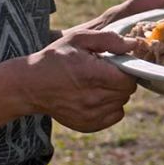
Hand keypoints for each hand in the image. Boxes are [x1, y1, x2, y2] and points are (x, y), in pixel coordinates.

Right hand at [22, 30, 139, 132]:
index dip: (127, 69)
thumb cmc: (55, 58)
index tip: (116, 64)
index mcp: (93, 75)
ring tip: (98, 83)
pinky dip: (111, 106)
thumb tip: (134, 44)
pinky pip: (115, 116)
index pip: (129, 78)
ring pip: (122, 103)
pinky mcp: (87, 125)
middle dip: (121, 80)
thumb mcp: (79, 38)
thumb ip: (109, 39)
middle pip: (127, 91)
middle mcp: (93, 98)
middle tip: (106, 72)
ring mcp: (90, 114)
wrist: (30, 85)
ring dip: (116, 93)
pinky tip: (97, 96)